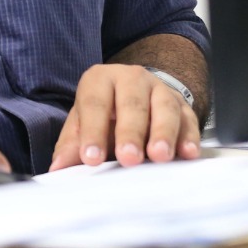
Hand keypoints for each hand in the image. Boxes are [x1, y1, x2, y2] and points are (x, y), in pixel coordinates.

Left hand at [48, 64, 200, 170]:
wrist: (136, 96)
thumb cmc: (104, 114)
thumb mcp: (82, 123)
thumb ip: (72, 145)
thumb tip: (58, 168)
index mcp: (101, 80)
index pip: (95, 104)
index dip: (92, 131)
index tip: (90, 158)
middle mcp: (132, 79)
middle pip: (133, 103)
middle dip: (131, 131)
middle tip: (128, 157)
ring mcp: (160, 90)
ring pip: (165, 108)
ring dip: (163, 133)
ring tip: (159, 156)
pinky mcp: (183, 105)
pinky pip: (189, 119)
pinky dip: (189, 137)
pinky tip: (187, 154)